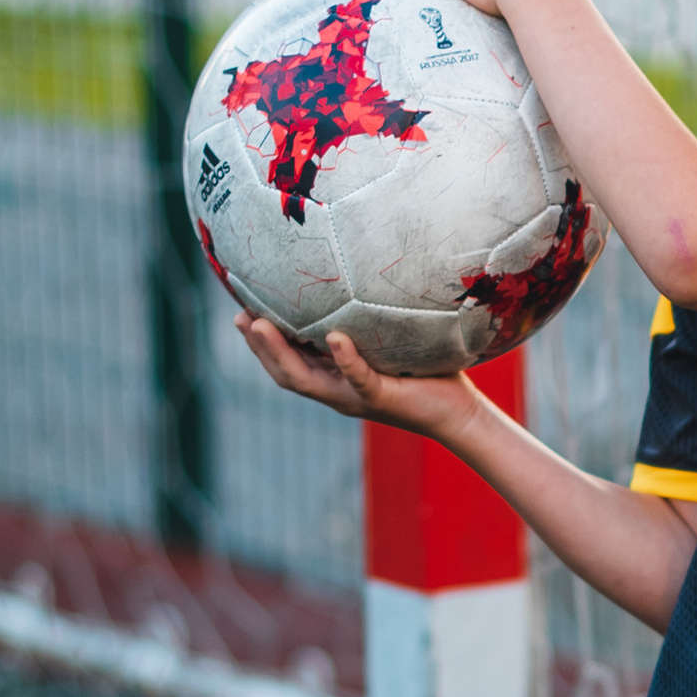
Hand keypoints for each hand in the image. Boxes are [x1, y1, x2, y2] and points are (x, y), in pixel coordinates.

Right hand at [235, 310, 474, 435]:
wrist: (456, 413)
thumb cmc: (422, 375)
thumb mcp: (383, 348)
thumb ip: (365, 327)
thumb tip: (356, 283)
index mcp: (334, 381)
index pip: (288, 363)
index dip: (260, 343)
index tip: (240, 313)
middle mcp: (338, 392)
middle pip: (285, 373)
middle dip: (259, 347)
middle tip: (240, 317)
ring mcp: (356, 397)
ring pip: (308, 379)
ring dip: (281, 352)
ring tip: (261, 324)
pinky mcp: (382, 398)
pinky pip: (360, 378)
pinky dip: (346, 358)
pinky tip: (336, 337)